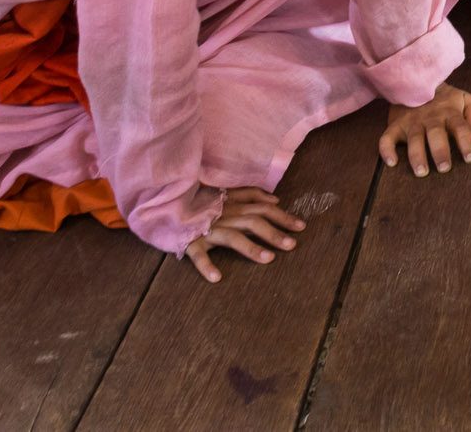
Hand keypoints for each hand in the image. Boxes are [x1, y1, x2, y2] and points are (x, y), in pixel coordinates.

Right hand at [184, 187, 304, 282]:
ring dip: (251, 248)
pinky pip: (198, 254)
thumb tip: (275, 200)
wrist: (168, 205)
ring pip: (232, 237)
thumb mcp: (226, 193)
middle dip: (274, 233)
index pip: (263, 209)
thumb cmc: (201, 202)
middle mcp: (224, 215)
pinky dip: (206, 265)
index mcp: (234, 204)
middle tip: (292, 245)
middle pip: (253, 222)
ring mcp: (208, 229)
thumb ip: (250, 194)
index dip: (283, 217)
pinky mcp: (190, 241)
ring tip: (269, 259)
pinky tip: (217, 278)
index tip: (302, 227)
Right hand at [379, 83, 470, 174]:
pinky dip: (386, 150)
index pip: (461, 127)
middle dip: (440, 151)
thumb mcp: (464, 98)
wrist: (415, 81)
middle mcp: (431, 118)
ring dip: (417, 156)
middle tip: (444, 168)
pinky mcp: (395, 125)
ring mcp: (411, 122)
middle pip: (436, 134)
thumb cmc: (444, 99)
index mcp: (450, 112)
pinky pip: (387, 138)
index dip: (467, 142)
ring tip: (421, 172)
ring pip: (414, 139)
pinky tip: (391, 163)